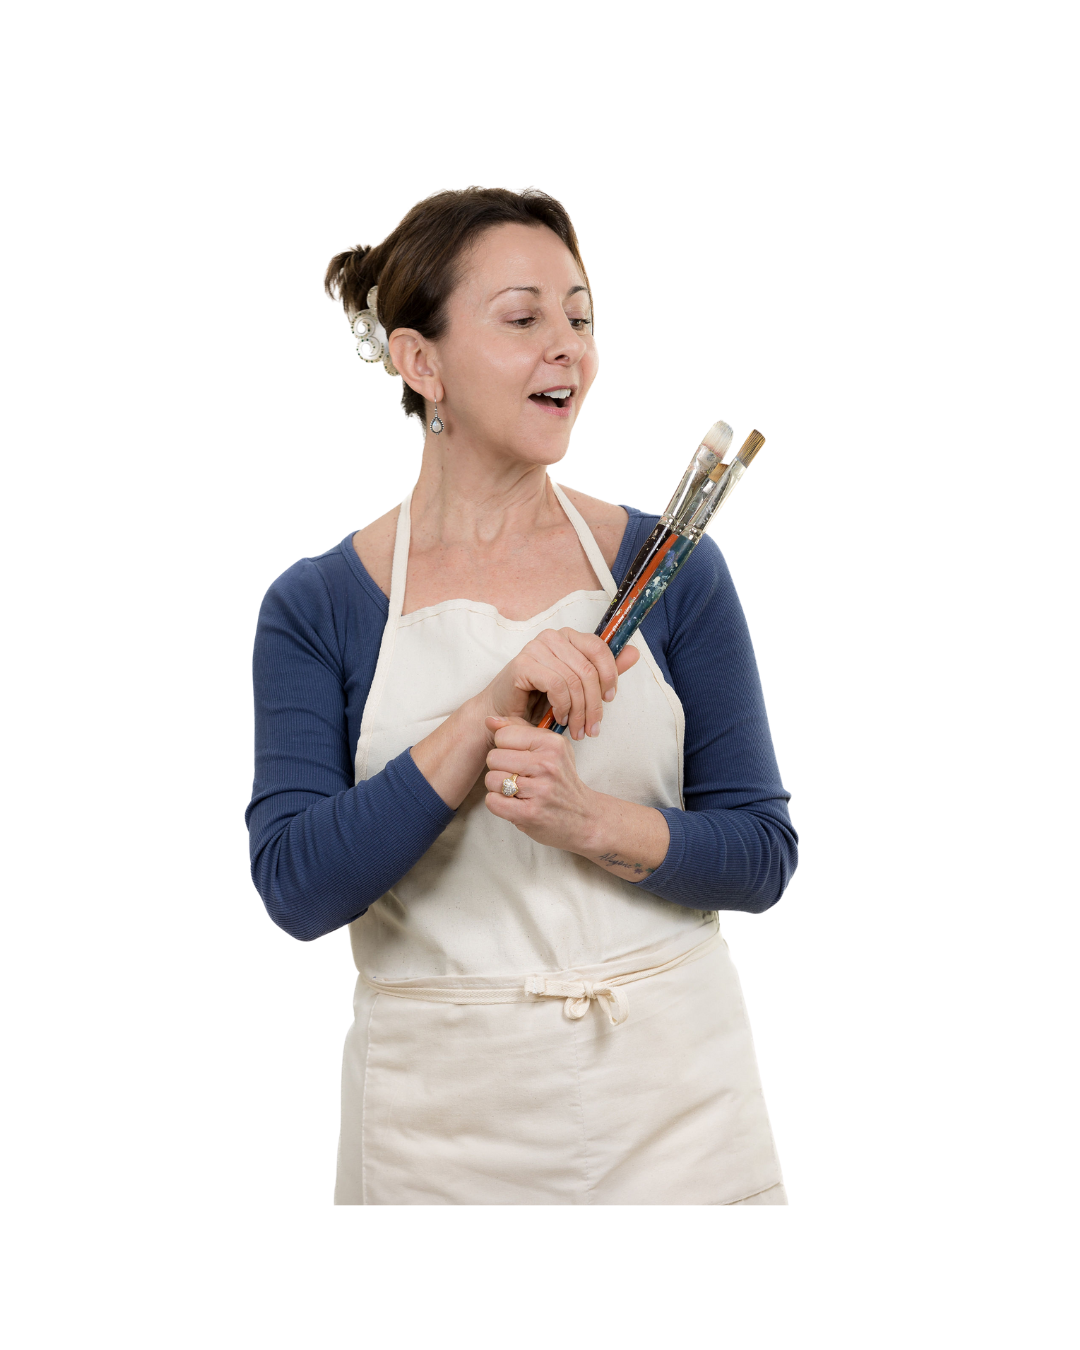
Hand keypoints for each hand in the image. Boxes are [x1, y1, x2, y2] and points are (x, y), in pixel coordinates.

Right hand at [478, 627, 639, 747]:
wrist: (505, 713)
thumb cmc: (540, 699)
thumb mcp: (579, 686)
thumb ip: (604, 671)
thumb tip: (634, 652)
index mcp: (568, 636)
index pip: (599, 648)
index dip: (609, 676)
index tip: (609, 701)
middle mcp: (552, 636)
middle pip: (588, 669)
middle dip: (594, 704)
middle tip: (592, 728)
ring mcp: (535, 647)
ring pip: (574, 679)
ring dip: (579, 710)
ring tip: (577, 728)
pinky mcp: (523, 664)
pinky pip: (557, 685)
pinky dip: (562, 706)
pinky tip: (560, 717)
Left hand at [482, 715, 599, 853]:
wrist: (584, 817)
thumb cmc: (561, 780)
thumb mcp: (549, 748)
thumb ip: (519, 730)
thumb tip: (489, 719)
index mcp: (552, 743)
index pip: (503, 735)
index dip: (505, 747)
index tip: (520, 758)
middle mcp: (547, 764)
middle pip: (493, 757)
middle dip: (500, 768)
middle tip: (518, 777)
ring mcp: (539, 790)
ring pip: (491, 779)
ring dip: (498, 787)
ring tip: (517, 791)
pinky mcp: (530, 813)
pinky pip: (493, 801)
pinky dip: (498, 804)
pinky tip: (514, 804)